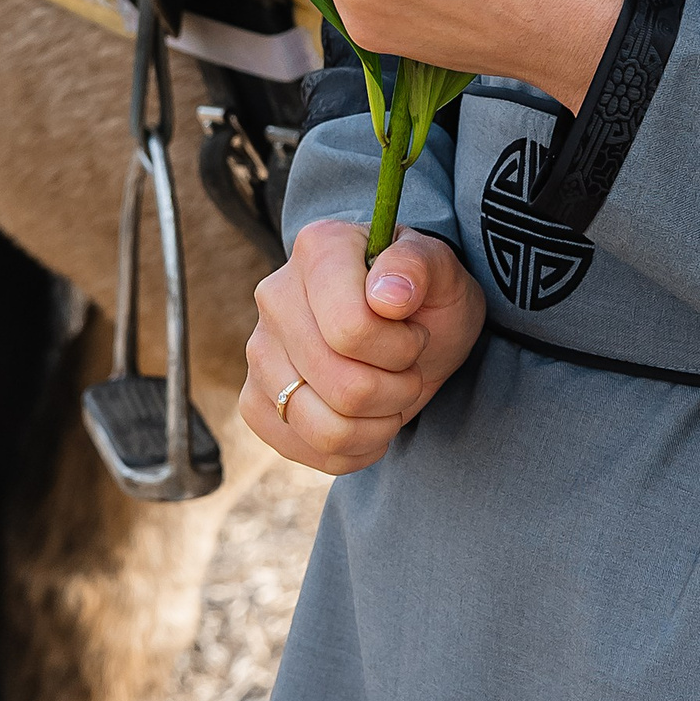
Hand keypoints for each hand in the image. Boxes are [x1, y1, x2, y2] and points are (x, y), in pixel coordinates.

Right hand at [243, 219, 484, 472]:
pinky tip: (368, 420)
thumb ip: (420, 266)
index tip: (415, 331)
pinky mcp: (255, 401)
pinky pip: (305, 451)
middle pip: (343, 386)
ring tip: (390, 393)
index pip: (351, 329)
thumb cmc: (426, 296)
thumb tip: (389, 296)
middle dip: (398, 389)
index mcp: (319, 249)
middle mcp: (275, 296)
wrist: (408, 328)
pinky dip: (353, 449)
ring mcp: (259, 352)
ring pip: (324, 428)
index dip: (401, 347)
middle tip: (409, 367)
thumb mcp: (444, 272)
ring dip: (379, 423)